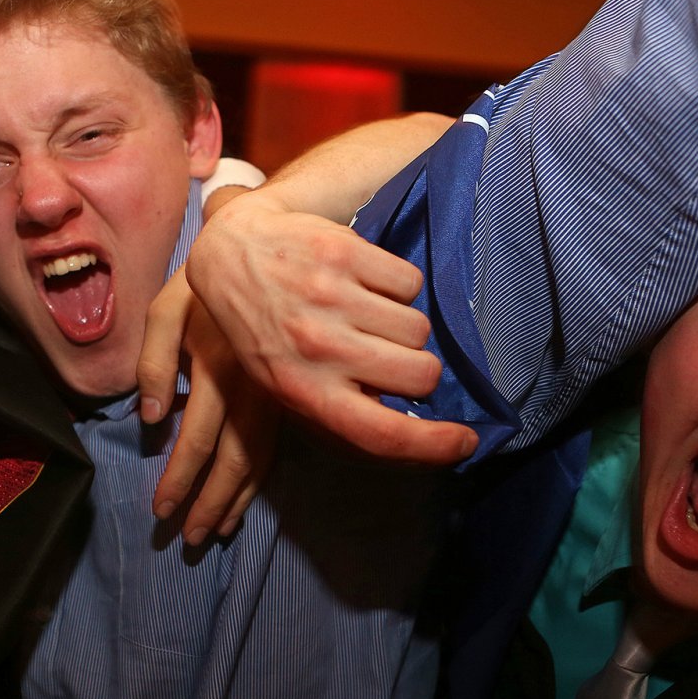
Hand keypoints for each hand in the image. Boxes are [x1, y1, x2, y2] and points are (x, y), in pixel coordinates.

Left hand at [137, 268, 278, 543]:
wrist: (265, 249)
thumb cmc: (206, 280)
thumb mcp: (166, 308)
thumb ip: (153, 362)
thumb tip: (150, 419)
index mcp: (219, 367)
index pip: (197, 439)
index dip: (180, 480)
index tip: (160, 510)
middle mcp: (252, 388)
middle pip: (232, 462)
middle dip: (207, 504)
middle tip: (185, 538)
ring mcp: (276, 393)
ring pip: (258, 461)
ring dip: (233, 501)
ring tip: (210, 531)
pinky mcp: (289, 393)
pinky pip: (275, 447)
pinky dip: (258, 482)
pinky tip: (242, 503)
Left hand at [184, 191, 476, 463]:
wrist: (231, 253)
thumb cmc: (265, 331)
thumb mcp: (287, 384)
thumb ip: (341, 410)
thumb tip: (412, 435)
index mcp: (302, 391)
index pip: (381, 434)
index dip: (434, 446)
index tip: (466, 443)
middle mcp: (318, 347)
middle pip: (420, 375)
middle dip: (419, 370)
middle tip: (388, 355)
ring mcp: (330, 297)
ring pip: (419, 327)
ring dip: (405, 325)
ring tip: (368, 316)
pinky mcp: (344, 253)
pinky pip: (410, 281)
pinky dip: (398, 285)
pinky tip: (364, 283)